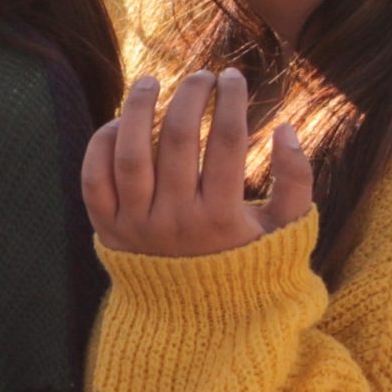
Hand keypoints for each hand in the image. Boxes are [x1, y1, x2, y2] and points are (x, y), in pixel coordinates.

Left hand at [82, 69, 312, 257]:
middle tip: (200, 75)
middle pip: (180, 140)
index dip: (232, 101)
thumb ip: (296, 182)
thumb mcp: (283, 231)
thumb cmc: (244, 260)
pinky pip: (94, 178)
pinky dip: (102, 145)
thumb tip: (286, 129)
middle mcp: (177, 221)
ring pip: (130, 153)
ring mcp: (137, 225)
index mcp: (222, 218)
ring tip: (150, 81)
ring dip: (139, 109)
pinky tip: (119, 122)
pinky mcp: (107, 229)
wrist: (193, 316)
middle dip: (192, 96)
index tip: (233, 76)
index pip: (229, 143)